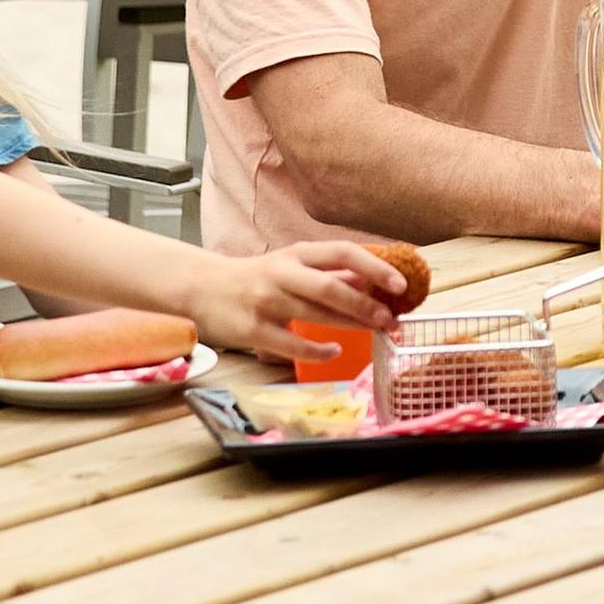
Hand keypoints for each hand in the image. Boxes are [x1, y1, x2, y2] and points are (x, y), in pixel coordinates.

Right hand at [189, 241, 402, 357]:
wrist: (202, 288)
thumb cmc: (256, 278)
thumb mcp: (291, 265)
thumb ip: (327, 272)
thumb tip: (375, 281)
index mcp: (296, 253)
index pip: (343, 252)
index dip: (375, 267)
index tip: (401, 284)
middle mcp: (281, 273)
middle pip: (332, 286)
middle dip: (368, 304)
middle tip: (393, 319)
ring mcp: (265, 302)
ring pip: (315, 315)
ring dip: (351, 326)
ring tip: (376, 332)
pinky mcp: (252, 330)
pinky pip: (293, 345)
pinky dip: (318, 351)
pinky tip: (334, 351)